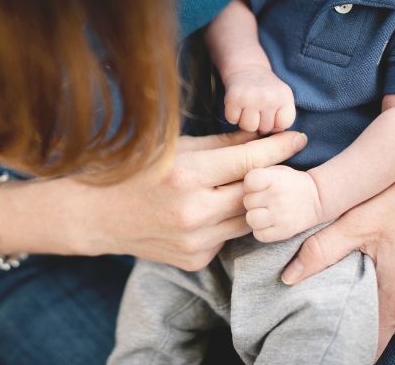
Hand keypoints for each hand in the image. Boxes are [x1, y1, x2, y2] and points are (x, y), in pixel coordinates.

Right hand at [82, 131, 307, 270]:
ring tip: (253, 185)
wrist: (95, 215)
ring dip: (253, 201)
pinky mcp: (194, 259)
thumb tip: (260, 135)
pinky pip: (226, 237)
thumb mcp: (173, 147)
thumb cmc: (133, 171)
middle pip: (256, 193)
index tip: (298, 138)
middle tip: (281, 163)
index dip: (278, 147)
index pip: (248, 160)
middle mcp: (193, 212)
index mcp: (186, 175)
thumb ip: (220, 144)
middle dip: (272, 176)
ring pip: (248, 219)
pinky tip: (215, 210)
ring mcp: (195, 241)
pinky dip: (227, 221)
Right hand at [223, 67, 295, 133]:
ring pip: (248, 127)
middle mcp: (268, 97)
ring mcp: (250, 98)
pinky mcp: (233, 98)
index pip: (283, 125)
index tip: (271, 114)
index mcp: (284, 96)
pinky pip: (233, 120)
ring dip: (246, 121)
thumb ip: (283, 118)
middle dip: (260, 123)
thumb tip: (275, 143)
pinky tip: (238, 106)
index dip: (275, 123)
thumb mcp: (282, 97)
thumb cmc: (266, 89)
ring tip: (247, 110)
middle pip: (265, 128)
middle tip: (258, 110)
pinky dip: (233, 116)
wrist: (247, 68)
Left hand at [243, 165, 322, 241]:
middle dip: (252, 201)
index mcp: (273, 178)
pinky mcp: (283, 232)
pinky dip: (262, 230)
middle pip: (247, 201)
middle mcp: (276, 197)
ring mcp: (280, 216)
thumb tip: (233, 184)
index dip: (249, 184)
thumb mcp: (274, 170)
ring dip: (255, 216)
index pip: (248, 182)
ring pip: (251, 219)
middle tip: (263, 199)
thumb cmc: (287, 182)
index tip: (258, 185)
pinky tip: (269, 223)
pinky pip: (259, 234)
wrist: (315, 198)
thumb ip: (255, 174)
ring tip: (264, 212)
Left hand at [279, 104, 394, 358]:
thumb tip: (287, 277)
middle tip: (324, 303)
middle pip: (379, 329)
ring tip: (347, 281)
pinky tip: (377, 268)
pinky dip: (392, 290)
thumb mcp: (356, 223)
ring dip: (372, 302)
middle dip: (351, 318)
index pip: (366, 344)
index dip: (340, 342)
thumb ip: (320, 252)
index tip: (318, 334)